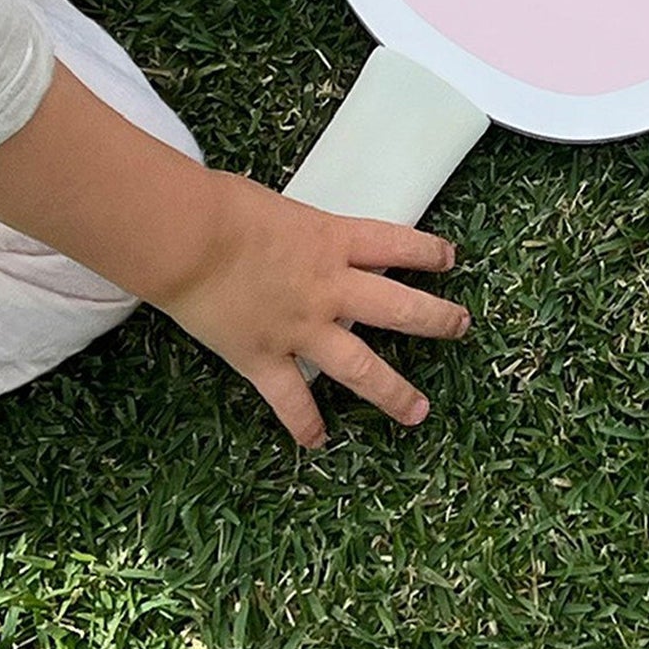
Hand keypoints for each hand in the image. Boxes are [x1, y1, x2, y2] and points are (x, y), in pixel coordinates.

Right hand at [153, 170, 469, 443]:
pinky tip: (317, 442)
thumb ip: (298, 231)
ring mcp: (300, 327)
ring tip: (418, 412)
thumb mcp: (279, 207)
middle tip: (460, 327)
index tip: (449, 259)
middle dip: (435, 319)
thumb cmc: (223, 206)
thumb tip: (290, 238)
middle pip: (398, 307)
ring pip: (360, 366)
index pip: (397, 244)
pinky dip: (304, 424)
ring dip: (392, 392)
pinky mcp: (263, 357)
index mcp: (333, 240)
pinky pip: (291, 399)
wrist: (188, 238)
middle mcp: (329, 288)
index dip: (428, 253)